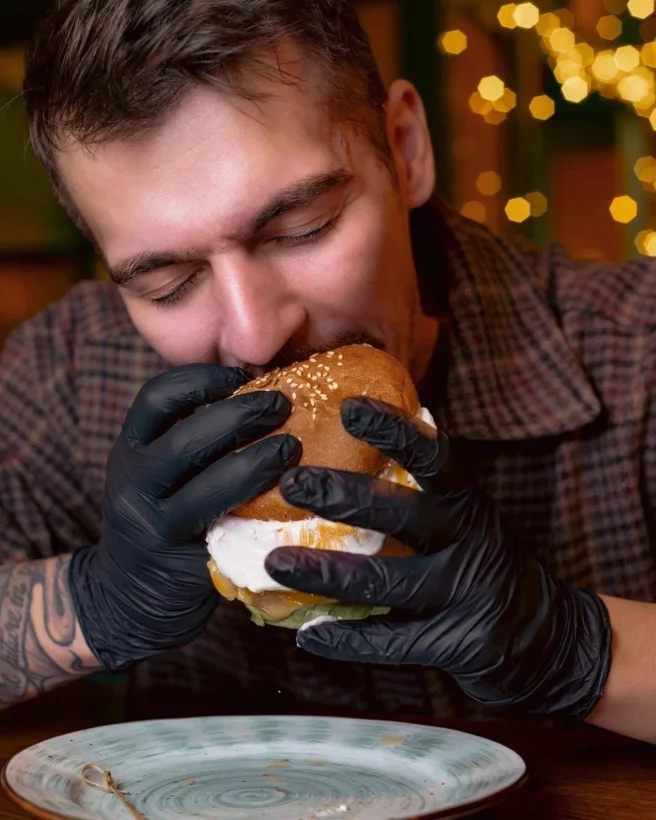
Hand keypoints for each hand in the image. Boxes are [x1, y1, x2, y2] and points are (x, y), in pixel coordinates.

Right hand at [69, 364, 299, 670]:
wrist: (129, 598)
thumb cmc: (163, 518)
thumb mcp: (160, 473)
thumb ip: (193, 436)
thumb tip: (261, 388)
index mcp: (129, 449)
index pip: (157, 398)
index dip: (203, 378)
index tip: (244, 375)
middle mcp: (133, 483)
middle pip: (186, 438)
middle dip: (240, 415)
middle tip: (281, 404)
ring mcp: (156, 526)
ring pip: (209, 486)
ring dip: (257, 461)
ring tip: (292, 446)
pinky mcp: (184, 563)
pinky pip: (227, 529)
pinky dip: (261, 508)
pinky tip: (291, 493)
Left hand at [265, 398, 611, 718]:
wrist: (545, 636)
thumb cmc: (478, 561)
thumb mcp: (461, 518)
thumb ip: (415, 493)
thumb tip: (340, 454)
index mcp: (466, 501)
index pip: (432, 455)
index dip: (392, 430)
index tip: (348, 408)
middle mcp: (468, 539)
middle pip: (400, 512)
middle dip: (342, 495)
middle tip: (291, 482)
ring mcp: (465, 592)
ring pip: (386, 580)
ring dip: (326, 573)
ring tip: (275, 564)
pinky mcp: (457, 641)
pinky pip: (392, 640)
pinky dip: (347, 639)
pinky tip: (306, 635)